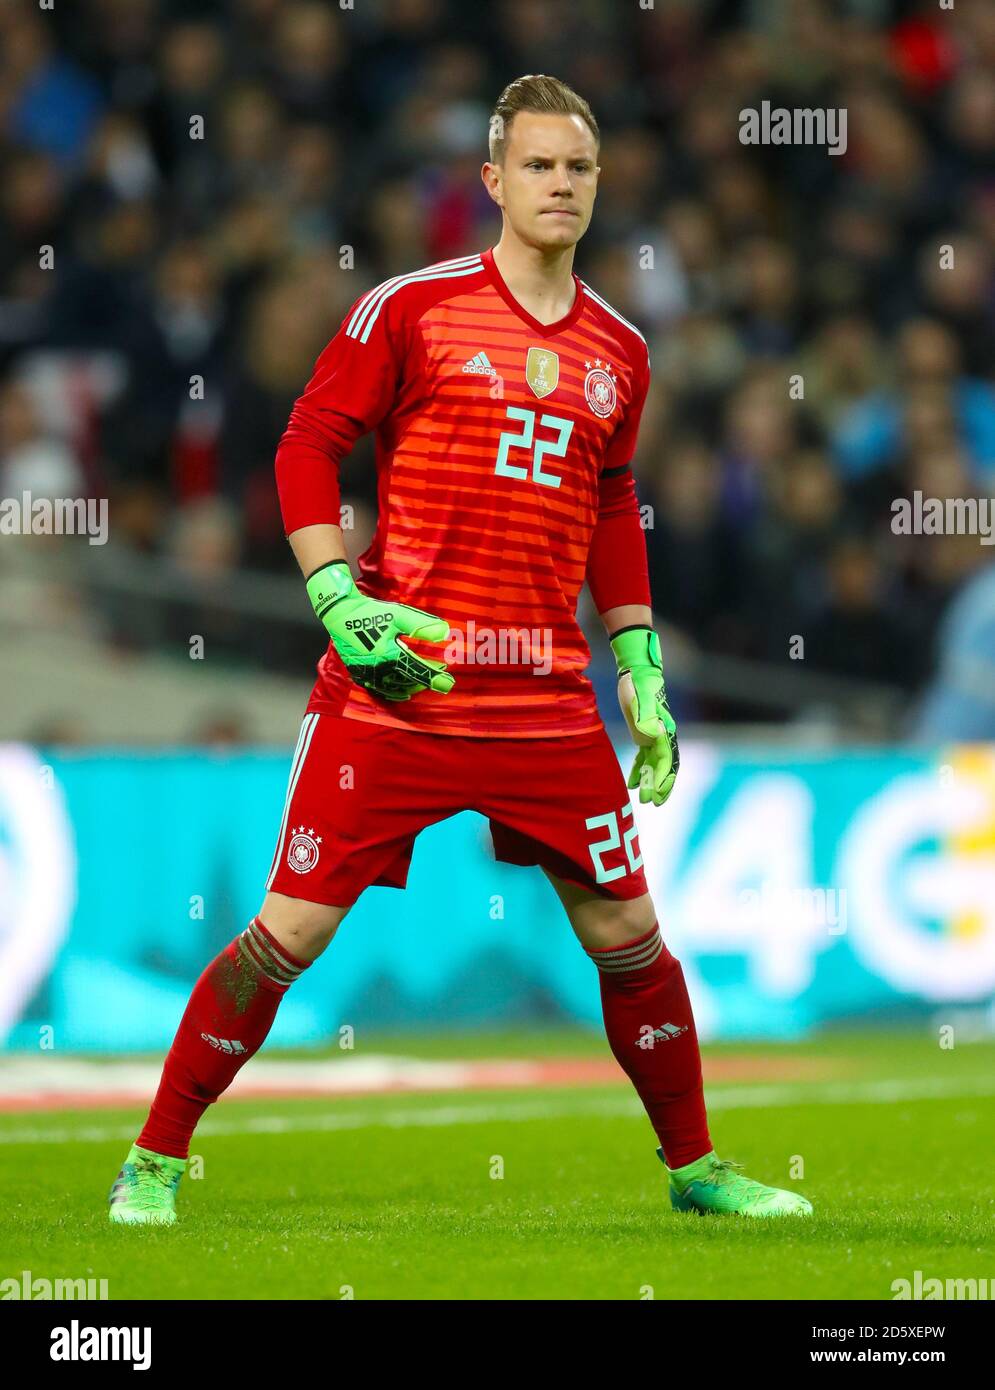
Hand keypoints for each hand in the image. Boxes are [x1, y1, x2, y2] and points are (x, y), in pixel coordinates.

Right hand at [306, 561, 453, 700]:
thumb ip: (421, 625)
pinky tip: (402, 692)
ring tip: (422, 683)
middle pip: (408, 681)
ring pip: (394, 689)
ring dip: (411, 687)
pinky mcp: (359, 674)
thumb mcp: (399, 615)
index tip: (448, 683)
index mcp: (390, 655)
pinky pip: (379, 690)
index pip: (418, 671)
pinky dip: (393, 692)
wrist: (340, 613)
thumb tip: (444, 632)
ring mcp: (367, 674)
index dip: (434, 678)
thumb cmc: (370, 612)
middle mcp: (378, 669)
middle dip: (425, 679)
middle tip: (438, 674)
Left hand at [610, 626, 679, 805]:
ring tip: (644, 799)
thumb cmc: (638, 685)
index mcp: (663, 730)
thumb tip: (652, 735)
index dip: (662, 778)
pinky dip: (640, 770)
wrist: (637, 672)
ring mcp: (655, 735)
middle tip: (652, 802)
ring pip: (656, 764)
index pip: (666, 760)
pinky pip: (645, 757)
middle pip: (665, 766)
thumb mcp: (637, 699)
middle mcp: (662, 735)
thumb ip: (645, 717)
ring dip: (651, 781)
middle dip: (660, 785)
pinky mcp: (645, 733)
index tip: (656, 794)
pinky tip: (632, 783)